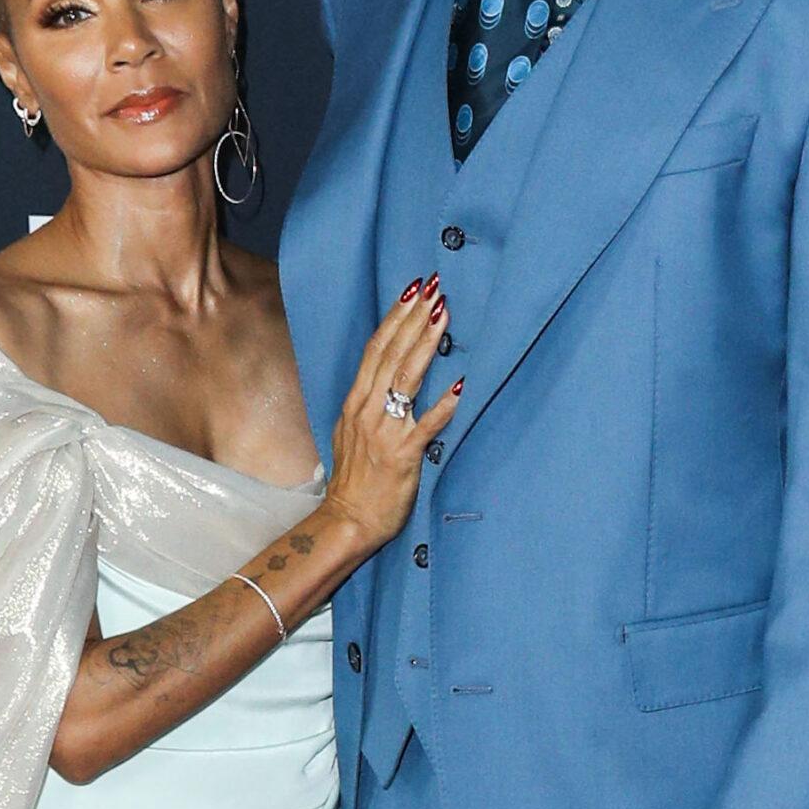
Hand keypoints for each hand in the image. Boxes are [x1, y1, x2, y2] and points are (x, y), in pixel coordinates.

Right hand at [322, 276, 460, 553]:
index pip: (376, 348)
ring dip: (425, 344)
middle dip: (413, 318)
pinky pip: (425, 426)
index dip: (395, 317)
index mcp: (356, 401)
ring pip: (405, 379)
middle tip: (433, 288)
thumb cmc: (356, 477)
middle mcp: (367, 410)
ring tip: (443, 315)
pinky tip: (460, 386)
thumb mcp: (354, 431)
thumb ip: (371, 402)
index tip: (412, 290)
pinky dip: (443, 406)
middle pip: (390, 354)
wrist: (348, 519)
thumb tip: (390, 377)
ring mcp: (384, 431)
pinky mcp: (402, 455)